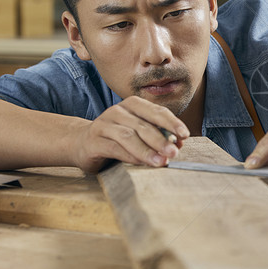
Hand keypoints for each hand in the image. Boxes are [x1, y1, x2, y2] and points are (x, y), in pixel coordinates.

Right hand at [70, 96, 188, 171]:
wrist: (82, 143)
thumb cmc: (117, 138)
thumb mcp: (138, 133)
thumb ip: (157, 136)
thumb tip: (178, 145)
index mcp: (132, 104)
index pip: (157, 111)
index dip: (172, 123)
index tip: (185, 135)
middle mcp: (117, 111)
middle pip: (144, 125)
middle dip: (161, 139)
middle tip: (174, 152)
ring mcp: (104, 124)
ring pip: (129, 136)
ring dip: (147, 150)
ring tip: (161, 161)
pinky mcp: (94, 141)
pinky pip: (115, 148)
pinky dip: (131, 156)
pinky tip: (142, 163)